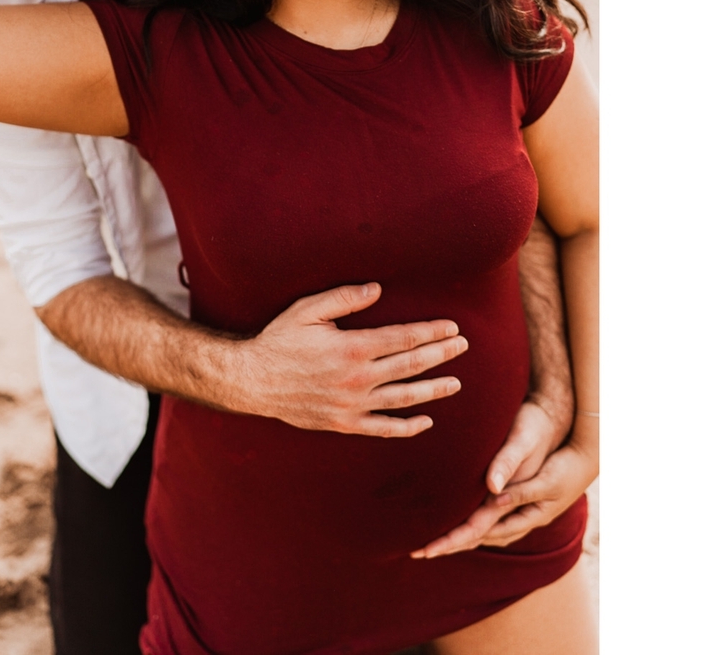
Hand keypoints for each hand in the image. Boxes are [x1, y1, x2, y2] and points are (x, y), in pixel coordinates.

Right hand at [231, 283, 467, 437]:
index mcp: (352, 348)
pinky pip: (384, 428)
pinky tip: (427, 420)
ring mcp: (353, 405)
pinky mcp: (345, 423)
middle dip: (441, 354)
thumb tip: (377, 289)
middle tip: (463, 346)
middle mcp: (357, 378)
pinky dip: (408, 426)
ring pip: (404, 398)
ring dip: (434, 390)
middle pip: (411, 366)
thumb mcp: (307, 310)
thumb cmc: (280, 339)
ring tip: (456, 383)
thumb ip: (344, 298)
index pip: (403, 339)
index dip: (431, 332)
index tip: (452, 327)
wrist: (254, 381)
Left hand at [413, 427, 597, 557]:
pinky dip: (474, 526)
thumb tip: (492, 492)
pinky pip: (492, 520)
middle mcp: (520, 519)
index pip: (478, 531)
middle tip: (420, 553)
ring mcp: (521, 512)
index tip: (427, 550)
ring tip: (437, 543)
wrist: (584, 454)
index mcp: (523, 515)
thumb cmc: (561, 461)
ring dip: (461, 538)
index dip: (452, 541)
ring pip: (485, 532)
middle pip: (478, 536)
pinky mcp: (521, 501)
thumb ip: (517, 481)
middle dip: (450, 545)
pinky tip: (466, 522)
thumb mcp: (542, 473)